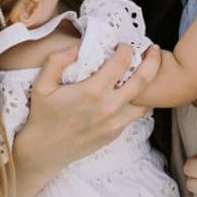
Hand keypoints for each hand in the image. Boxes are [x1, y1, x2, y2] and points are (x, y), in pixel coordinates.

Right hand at [12, 43, 160, 196]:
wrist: (45, 151)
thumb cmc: (43, 115)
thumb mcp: (41, 85)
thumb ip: (57, 60)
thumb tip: (77, 47)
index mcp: (92, 91)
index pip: (121, 63)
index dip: (126, 49)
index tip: (123, 45)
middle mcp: (109, 107)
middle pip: (143, 80)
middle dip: (153, 61)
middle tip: (155, 50)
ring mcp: (115, 122)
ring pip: (145, 100)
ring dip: (151, 82)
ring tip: (150, 70)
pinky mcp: (116, 133)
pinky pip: (135, 114)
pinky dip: (139, 100)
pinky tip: (135, 91)